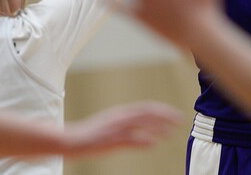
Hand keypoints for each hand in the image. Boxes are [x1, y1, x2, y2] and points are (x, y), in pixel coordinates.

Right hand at [63, 101, 181, 155]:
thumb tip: (149, 138)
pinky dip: (142, 139)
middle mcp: (119, 117)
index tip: (174, 114)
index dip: (161, 110)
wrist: (71, 140)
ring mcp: (115, 128)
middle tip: (180, 119)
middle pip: (146, 112)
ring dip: (157, 126)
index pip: (145, 108)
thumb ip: (129, 131)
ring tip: (172, 131)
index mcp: (120, 113)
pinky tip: (154, 143)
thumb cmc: (90, 136)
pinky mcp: (110, 139)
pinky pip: (129, 138)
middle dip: (164, 115)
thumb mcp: (112, 129)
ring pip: (140, 123)